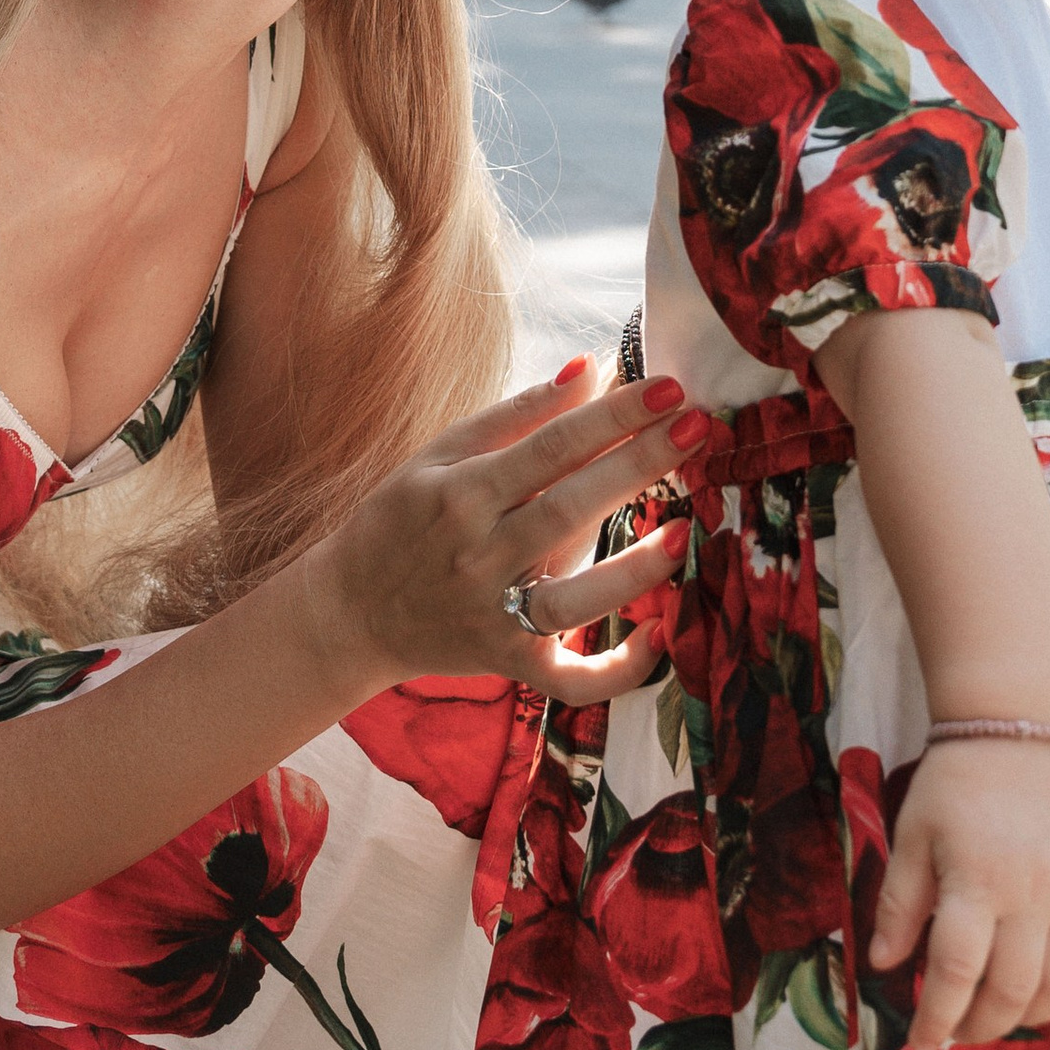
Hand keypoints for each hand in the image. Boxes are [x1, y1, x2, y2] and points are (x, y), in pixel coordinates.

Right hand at [306, 356, 701, 710]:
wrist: (349, 611)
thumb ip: (514, 416)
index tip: (669, 388)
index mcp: (460, 493)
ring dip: (633, 569)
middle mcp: (478, 555)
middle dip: (638, 464)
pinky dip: (615, 669)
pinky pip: (569, 680)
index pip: (550, 448)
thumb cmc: (401, 521)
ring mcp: (494, 615)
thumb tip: (587, 369)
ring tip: (685, 532)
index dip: (612, 416)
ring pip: (573, 598)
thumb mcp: (438, 455)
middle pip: (569, 507)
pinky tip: (659, 636)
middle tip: (700, 427)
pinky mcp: (508, 662)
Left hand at [869, 741, 1049, 1049]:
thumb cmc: (956, 783)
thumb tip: (882, 965)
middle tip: (957, 1029)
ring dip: (1029, 1016)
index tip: (921, 1042)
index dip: (936, 1017)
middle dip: (979, 1025)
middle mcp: (1033, 895)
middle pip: (1012, 991)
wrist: (1022, 727)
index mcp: (976, 882)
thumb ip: (899, 903)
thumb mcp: (911, 835)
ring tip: (999, 1014)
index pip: (955, 973)